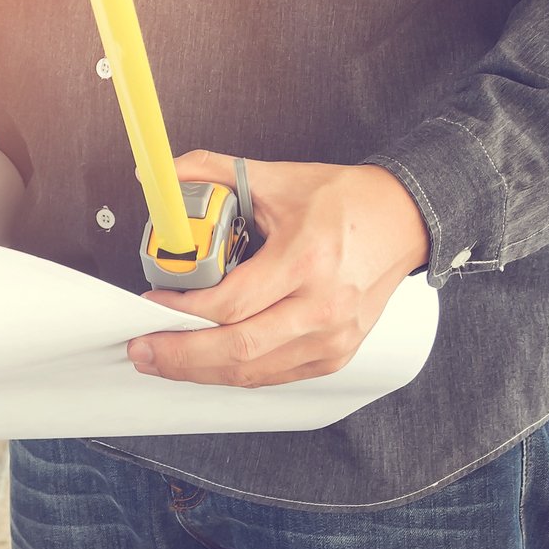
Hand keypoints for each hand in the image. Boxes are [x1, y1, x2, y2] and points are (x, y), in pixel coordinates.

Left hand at [128, 151, 428, 387]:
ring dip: (201, 371)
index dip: (183, 311)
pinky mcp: (336, 355)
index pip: (231, 303)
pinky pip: (274, 376)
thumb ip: (213, 172)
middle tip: (142, 350)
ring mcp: (333, 339)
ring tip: (163, 359)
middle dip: (181, 356)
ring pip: (254, 372)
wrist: (405, 221)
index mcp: (307, 261)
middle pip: (239, 350)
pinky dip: (235, 372)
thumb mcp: (277, 178)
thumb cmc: (347, 202)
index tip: (152, 302)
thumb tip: (163, 176)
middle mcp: (323, 307)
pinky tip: (206, 362)